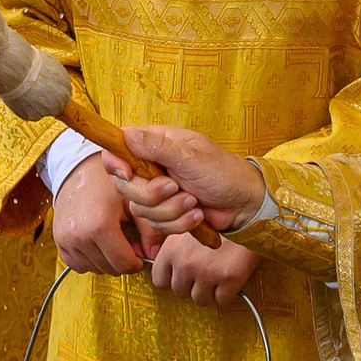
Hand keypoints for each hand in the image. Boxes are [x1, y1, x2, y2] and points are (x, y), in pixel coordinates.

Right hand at [52, 151, 147, 274]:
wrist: (77, 170)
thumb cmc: (107, 182)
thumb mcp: (133, 201)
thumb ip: (148, 230)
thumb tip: (154, 255)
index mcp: (100, 225)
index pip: (123, 264)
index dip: (135, 263)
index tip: (138, 255)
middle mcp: (80, 236)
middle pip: (109, 269)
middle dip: (121, 261)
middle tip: (126, 245)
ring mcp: (66, 240)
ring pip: (94, 269)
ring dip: (105, 261)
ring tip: (111, 241)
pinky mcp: (58, 241)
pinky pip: (77, 265)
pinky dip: (89, 260)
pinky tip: (96, 244)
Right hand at [115, 124, 265, 234]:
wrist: (244, 202)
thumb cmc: (223, 171)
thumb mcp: (191, 156)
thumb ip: (157, 146)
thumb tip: (128, 135)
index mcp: (155, 144)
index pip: (117, 148)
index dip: (115, 163)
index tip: (128, 173)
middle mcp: (151, 167)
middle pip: (126, 186)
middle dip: (152, 194)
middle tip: (176, 188)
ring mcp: (157, 192)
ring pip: (141, 209)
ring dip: (171, 210)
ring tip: (194, 201)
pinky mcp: (165, 213)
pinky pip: (157, 225)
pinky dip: (179, 223)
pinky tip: (197, 215)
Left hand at [146, 232, 258, 305]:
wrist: (250, 215)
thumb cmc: (218, 221)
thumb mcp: (186, 227)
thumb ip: (171, 246)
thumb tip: (161, 264)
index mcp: (172, 249)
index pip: (159, 279)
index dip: (171, 279)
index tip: (180, 275)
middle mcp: (186, 263)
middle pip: (179, 291)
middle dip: (191, 285)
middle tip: (203, 272)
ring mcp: (207, 273)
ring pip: (199, 299)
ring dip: (208, 291)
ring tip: (216, 275)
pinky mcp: (229, 280)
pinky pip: (221, 301)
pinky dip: (225, 294)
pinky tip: (228, 279)